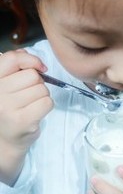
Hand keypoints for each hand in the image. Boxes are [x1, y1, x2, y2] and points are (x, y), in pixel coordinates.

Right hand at [0, 50, 52, 184]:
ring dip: (42, 96)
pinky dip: (47, 106)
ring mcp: (7, 107)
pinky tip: (36, 113)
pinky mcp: (22, 120)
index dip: (31, 60)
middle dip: (37, 83)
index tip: (40, 68)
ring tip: (31, 105)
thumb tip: (25, 52)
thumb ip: (14, 67)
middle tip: (29, 95)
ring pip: (42, 89)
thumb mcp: (6, 85)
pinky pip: (47, 102)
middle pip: (33, 76)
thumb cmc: (8, 110)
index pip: (12, 59)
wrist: (5, 141)